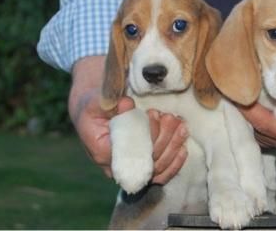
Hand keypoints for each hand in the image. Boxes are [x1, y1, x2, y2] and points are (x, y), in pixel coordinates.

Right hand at [69, 56, 187, 183]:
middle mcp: (116, 166)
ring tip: (181, 126)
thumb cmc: (93, 106)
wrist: (92, 114)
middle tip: (170, 117)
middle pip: (147, 161)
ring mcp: (129, 170)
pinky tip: (183, 147)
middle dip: (164, 138)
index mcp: (102, 151)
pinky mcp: (140, 168)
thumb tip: (127, 104)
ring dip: (172, 147)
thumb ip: (109, 101)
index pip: (130, 151)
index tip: (154, 114)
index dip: (147, 134)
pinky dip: (174, 162)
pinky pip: (160, 174)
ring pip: (157, 169)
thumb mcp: (95, 100)